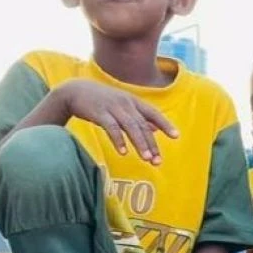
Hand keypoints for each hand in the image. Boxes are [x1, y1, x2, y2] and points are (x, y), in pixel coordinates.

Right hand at [47, 80, 178, 164]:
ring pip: (130, 127)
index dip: (165, 124)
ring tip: (147, 159)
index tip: (176, 136)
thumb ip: (139, 117)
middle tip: (157, 160)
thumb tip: (156, 129)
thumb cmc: (102, 101)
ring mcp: (112, 107)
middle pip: (142, 125)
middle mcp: (125, 103)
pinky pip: (111, 128)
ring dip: (139, 144)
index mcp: (133, 101)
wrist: (75, 91)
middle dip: (151, 143)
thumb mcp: (123, 105)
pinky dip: (118, 140)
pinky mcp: (99, 113)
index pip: (153, 113)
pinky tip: (123, 152)